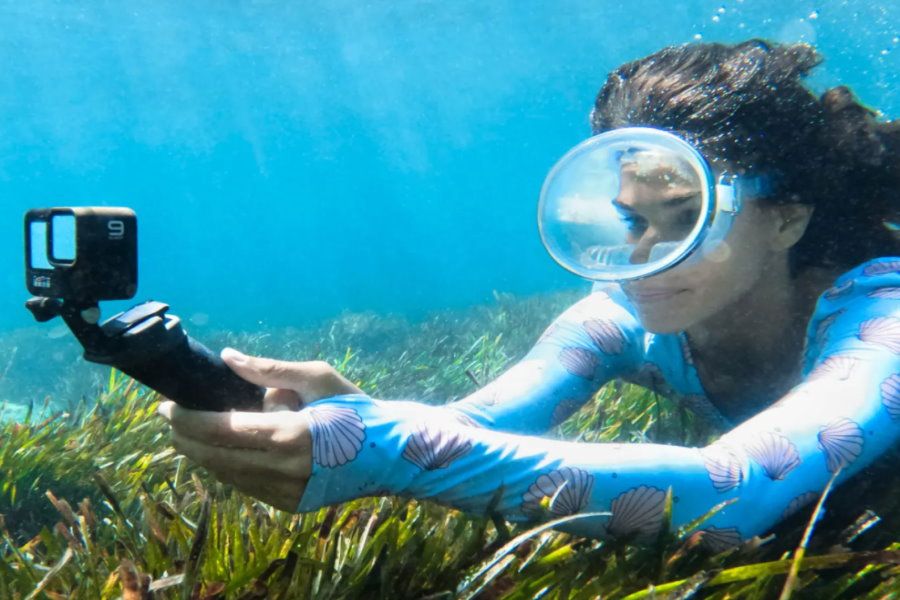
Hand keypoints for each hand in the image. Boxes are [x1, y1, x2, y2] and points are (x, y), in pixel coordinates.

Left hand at [157, 348, 363, 509]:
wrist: (392, 454)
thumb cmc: (356, 407)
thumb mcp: (317, 377)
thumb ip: (270, 369)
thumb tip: (229, 357)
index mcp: (290, 434)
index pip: (221, 430)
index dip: (187, 419)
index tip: (167, 407)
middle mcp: (284, 469)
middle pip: (216, 457)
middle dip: (187, 438)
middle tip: (171, 419)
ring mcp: (288, 493)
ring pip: (228, 475)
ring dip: (205, 455)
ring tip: (192, 433)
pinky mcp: (292, 505)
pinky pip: (248, 486)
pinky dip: (230, 468)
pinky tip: (224, 451)